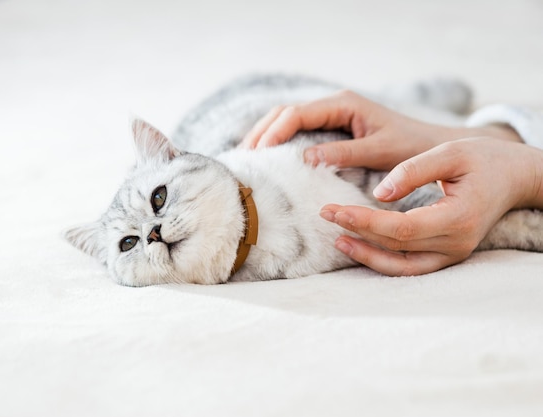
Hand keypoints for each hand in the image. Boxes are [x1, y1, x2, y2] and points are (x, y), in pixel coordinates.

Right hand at [241, 90, 521, 169]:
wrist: (435, 149)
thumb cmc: (412, 148)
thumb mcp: (380, 151)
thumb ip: (344, 154)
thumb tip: (305, 158)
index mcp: (344, 105)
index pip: (296, 113)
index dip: (273, 132)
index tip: (258, 154)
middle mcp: (335, 106)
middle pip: (285, 113)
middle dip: (262, 133)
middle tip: (245, 158)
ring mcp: (332, 117)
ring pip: (288, 121)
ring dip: (267, 137)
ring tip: (250, 160)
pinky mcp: (333, 130)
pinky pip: (299, 132)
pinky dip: (280, 143)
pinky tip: (270, 160)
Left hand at [320, 137, 542, 274]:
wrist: (515, 177)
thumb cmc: (484, 160)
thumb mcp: (450, 152)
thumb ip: (413, 171)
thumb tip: (378, 193)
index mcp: (457, 219)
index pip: (400, 229)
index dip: (364, 221)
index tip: (333, 208)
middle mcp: (455, 244)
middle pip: (396, 247)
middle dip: (357, 231)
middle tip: (325, 213)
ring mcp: (452, 254)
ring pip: (401, 266)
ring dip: (366, 255)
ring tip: (337, 237)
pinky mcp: (446, 254)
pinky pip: (409, 266)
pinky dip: (382, 260)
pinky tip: (358, 246)